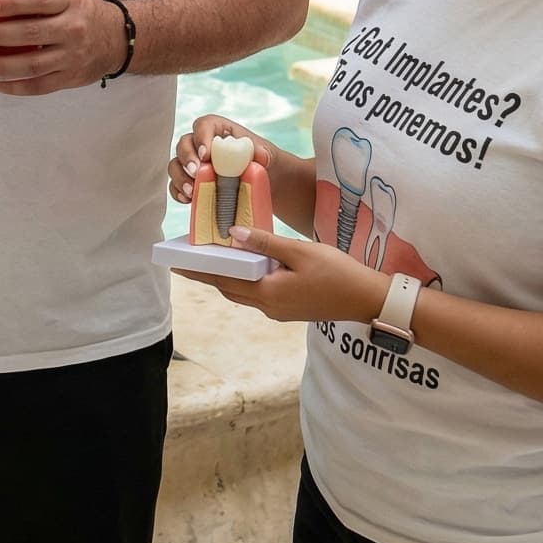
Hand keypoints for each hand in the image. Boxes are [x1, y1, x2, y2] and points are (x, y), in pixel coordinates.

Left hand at [0, 0, 126, 95]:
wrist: (118, 39)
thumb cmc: (83, 14)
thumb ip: (38, 1)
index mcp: (70, 2)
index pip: (40, 1)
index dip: (14, 4)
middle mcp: (72, 29)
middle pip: (31, 34)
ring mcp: (72, 57)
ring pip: (32, 65)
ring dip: (0, 65)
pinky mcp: (70, 78)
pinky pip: (38, 86)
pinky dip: (13, 86)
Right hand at [169, 116, 273, 203]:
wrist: (262, 182)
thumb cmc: (261, 162)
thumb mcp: (266, 154)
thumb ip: (262, 151)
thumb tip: (260, 155)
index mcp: (218, 130)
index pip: (203, 126)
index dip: (201, 138)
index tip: (206, 155)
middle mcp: (200, 144)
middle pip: (184, 144)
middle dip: (187, 159)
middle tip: (196, 173)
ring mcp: (193, 164)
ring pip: (175, 165)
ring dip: (179, 177)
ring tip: (192, 191)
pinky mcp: (189, 182)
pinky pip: (175, 186)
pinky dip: (178, 192)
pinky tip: (188, 200)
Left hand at [174, 226, 391, 327]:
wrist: (367, 300)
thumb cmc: (338, 273)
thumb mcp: (300, 251)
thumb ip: (266, 243)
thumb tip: (233, 232)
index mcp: (267, 293)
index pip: (222, 280)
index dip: (198, 272)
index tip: (175, 265)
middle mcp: (268, 306)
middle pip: (229, 289)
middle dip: (208, 275)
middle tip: (188, 259)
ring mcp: (279, 310)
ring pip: (243, 292)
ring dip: (227, 278)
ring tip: (212, 260)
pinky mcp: (289, 309)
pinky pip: (258, 294)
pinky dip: (245, 280)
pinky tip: (247, 266)